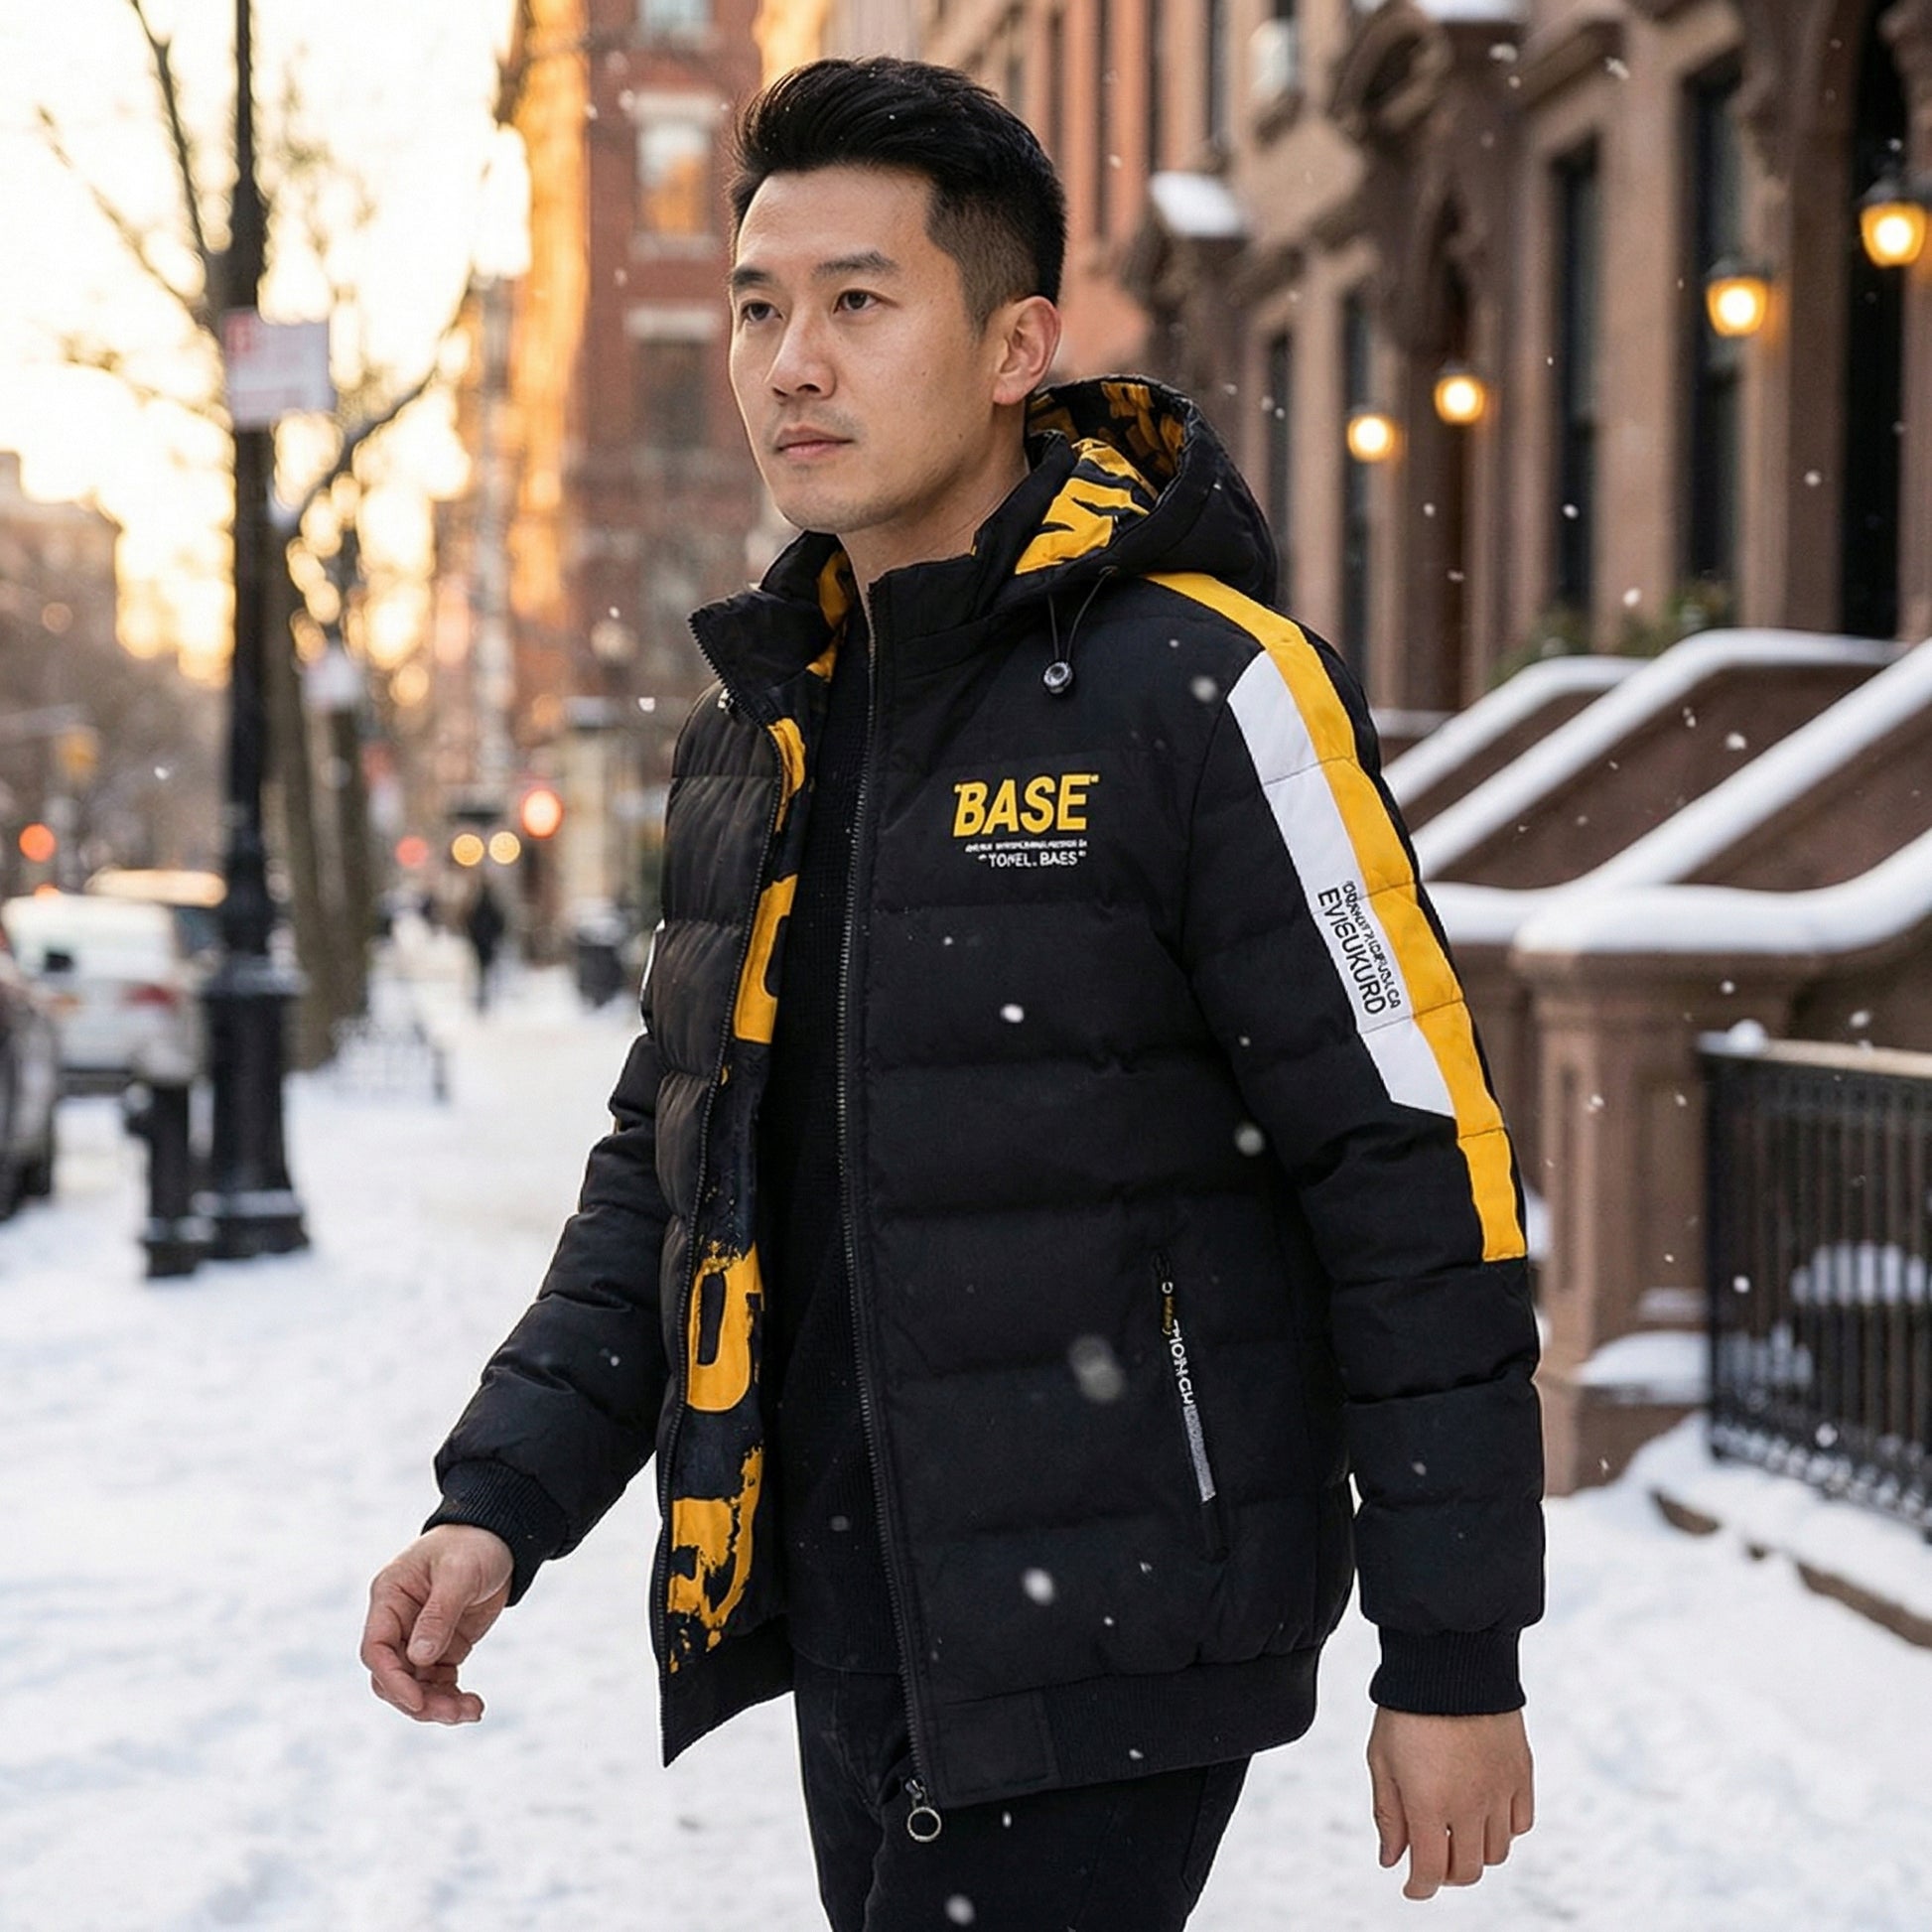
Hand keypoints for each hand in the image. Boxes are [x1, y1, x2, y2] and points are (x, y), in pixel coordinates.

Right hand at [362, 1525, 513, 1724]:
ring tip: (471, 1712)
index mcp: (390, 1596)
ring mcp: (420, 1636)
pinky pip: (439, 1682)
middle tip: (453, 1713)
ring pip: (416, 1685)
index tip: (418, 1701)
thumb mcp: (458, 1573)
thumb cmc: (474, 1544)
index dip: (392, 1679)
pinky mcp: (443, 1647)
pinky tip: (474, 1706)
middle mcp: (398, 1621)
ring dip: (438, 1705)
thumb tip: (418, 1658)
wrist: (502, 1536)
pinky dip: (452, 1697)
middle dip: (418, 1700)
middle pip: (393, 1676)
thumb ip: (438, 1614)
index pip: (376, 1648)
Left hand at [1367, 1707, 1533, 1899]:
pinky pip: (1522, 1823)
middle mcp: (1470, 1804)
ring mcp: (1500, 1790)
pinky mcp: (1521, 1772)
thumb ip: (1388, 1813)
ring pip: (1497, 1852)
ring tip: (1456, 1831)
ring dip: (1475, 1852)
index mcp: (1429, 1803)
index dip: (1419, 1888)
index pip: (1430, 1871)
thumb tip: (1392, 1861)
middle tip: (1431, 1858)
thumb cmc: (1406, 1709)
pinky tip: (1485, 1812)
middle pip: (1467, 1869)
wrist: (1450, 1660)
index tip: (1411, 1887)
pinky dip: (1505, 1829)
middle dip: (1446, 1873)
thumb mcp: (1381, 1758)